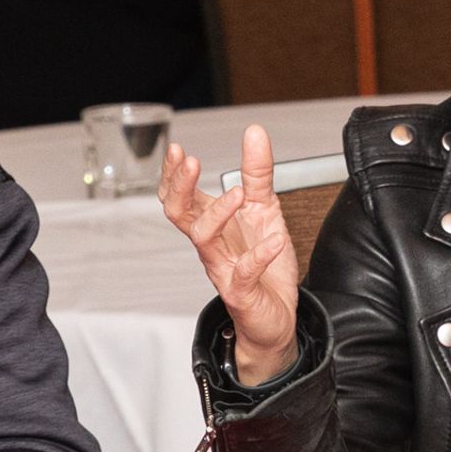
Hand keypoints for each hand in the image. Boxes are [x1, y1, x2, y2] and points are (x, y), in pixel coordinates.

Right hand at [161, 124, 303, 387]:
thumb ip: (257, 172)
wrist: (276, 319)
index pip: (179, 196)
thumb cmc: (264, 267)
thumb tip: (253, 132)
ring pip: (202, 240)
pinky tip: (274, 239)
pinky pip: (244, 273)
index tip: (178, 149)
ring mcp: (223, 269)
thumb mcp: (265, 209)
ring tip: (237, 194)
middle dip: (179, 186)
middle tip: (190, 161)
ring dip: (217, 214)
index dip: (173, 174)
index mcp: (211, 225)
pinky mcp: (241, 293)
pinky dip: (258, 255)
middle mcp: (210, 246)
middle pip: (178, 214)